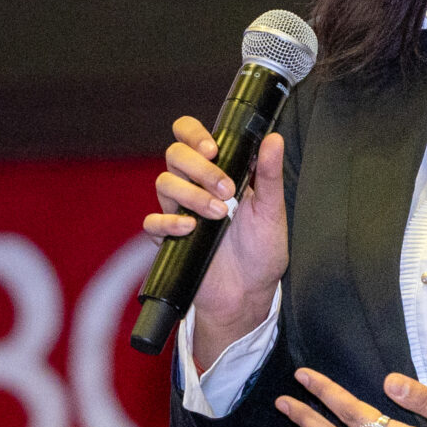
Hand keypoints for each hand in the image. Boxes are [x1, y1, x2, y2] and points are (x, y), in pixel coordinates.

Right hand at [143, 119, 287, 370]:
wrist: (249, 293)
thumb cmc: (262, 250)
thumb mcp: (272, 211)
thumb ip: (270, 175)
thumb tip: (274, 139)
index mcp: (218, 171)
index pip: (190, 136)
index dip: (193, 133)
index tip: (213, 150)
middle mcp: (194, 186)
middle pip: (174, 155)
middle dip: (200, 169)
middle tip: (226, 191)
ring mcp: (179, 211)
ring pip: (163, 183)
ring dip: (191, 194)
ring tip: (219, 214)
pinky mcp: (168, 238)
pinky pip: (152, 221)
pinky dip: (169, 222)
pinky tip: (190, 228)